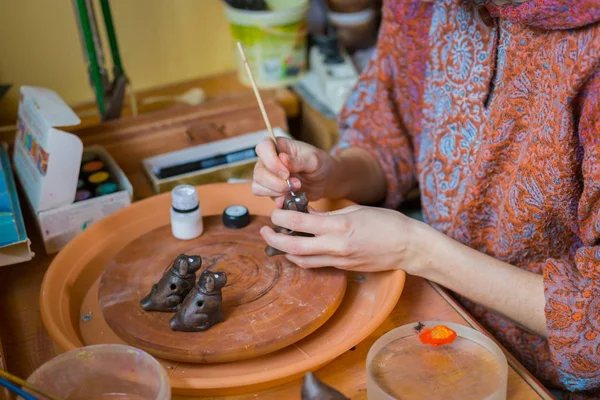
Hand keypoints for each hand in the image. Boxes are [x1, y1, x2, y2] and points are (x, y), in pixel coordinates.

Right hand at [252, 137, 337, 205]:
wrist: (325, 180)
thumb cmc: (320, 164)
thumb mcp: (314, 160)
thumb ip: (298, 161)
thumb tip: (282, 159)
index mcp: (279, 145)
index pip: (263, 148)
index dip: (271, 161)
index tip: (287, 173)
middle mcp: (269, 159)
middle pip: (259, 172)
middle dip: (276, 182)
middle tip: (296, 184)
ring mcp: (268, 175)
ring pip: (258, 185)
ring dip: (276, 191)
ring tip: (296, 189)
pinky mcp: (271, 189)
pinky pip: (264, 196)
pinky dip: (276, 199)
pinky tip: (289, 198)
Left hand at [260, 205, 425, 272]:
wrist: (408, 246)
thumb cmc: (386, 223)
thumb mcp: (355, 210)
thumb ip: (328, 214)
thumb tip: (306, 212)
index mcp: (340, 226)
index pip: (300, 222)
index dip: (281, 217)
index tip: (274, 212)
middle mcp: (336, 246)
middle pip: (294, 247)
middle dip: (274, 240)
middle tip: (264, 231)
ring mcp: (340, 259)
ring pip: (302, 260)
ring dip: (285, 252)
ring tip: (277, 240)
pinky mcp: (343, 268)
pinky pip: (316, 264)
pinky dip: (302, 257)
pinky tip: (298, 249)